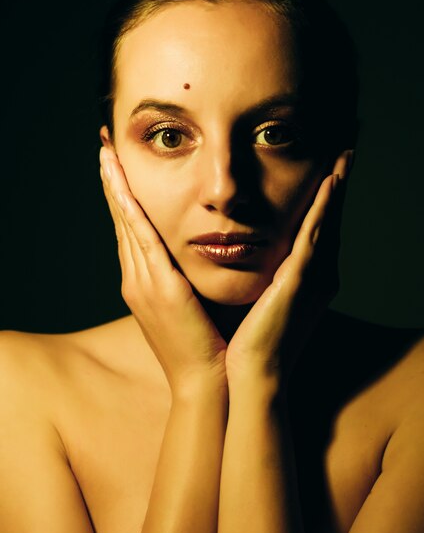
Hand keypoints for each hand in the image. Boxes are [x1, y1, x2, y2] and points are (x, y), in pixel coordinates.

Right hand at [99, 146, 227, 394]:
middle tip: (104, 151)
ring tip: (106, 156)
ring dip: (116, 189)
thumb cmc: (209, 344)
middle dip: (113, 185)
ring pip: (126, 225)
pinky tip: (123, 186)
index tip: (119, 170)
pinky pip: (141, 240)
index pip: (132, 232)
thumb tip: (197, 256)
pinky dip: (130, 211)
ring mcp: (143, 284)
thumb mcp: (194, 305)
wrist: (208, 381)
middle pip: (122, 223)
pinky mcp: (159, 288)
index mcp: (145, 284)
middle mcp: (137, 280)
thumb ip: (189, 278)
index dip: (123, 200)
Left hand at [224, 149, 353, 387]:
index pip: (316, 229)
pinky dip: (323, 209)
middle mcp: (315, 275)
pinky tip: (328, 183)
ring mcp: (310, 278)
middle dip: (337, 186)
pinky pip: (313, 238)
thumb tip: (249, 255)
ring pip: (325, 223)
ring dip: (335, 189)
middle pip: (328, 221)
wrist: (252, 375)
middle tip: (344, 152)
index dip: (325, 200)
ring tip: (343, 157)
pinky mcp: (299, 282)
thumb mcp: (261, 300)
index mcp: (305, 278)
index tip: (327, 170)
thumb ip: (265, 276)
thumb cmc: (251, 341)